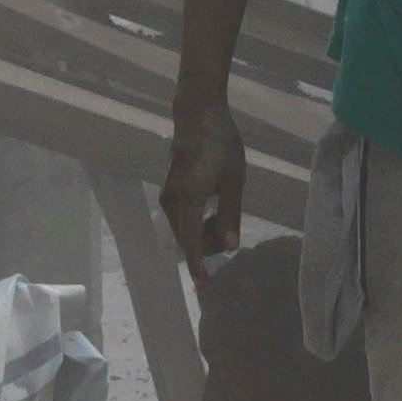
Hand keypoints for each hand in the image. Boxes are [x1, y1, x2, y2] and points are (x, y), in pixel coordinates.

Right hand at [163, 99, 249, 264]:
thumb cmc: (221, 144)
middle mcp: (173, 200)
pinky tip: (211, 210)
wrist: (197, 116)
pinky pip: (181, 218)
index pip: (192, 241)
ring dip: (203, 234)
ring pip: (183, 229)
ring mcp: (168, 195)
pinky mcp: (168, 190)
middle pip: (188, 238)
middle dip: (208, 245)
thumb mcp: (234, 180)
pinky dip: (196, 223)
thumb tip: (231, 247)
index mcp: (190, 197)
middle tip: (230, 230)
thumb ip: (231, 216)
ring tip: (223, 216)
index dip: (198, 264)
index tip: (203, 285)